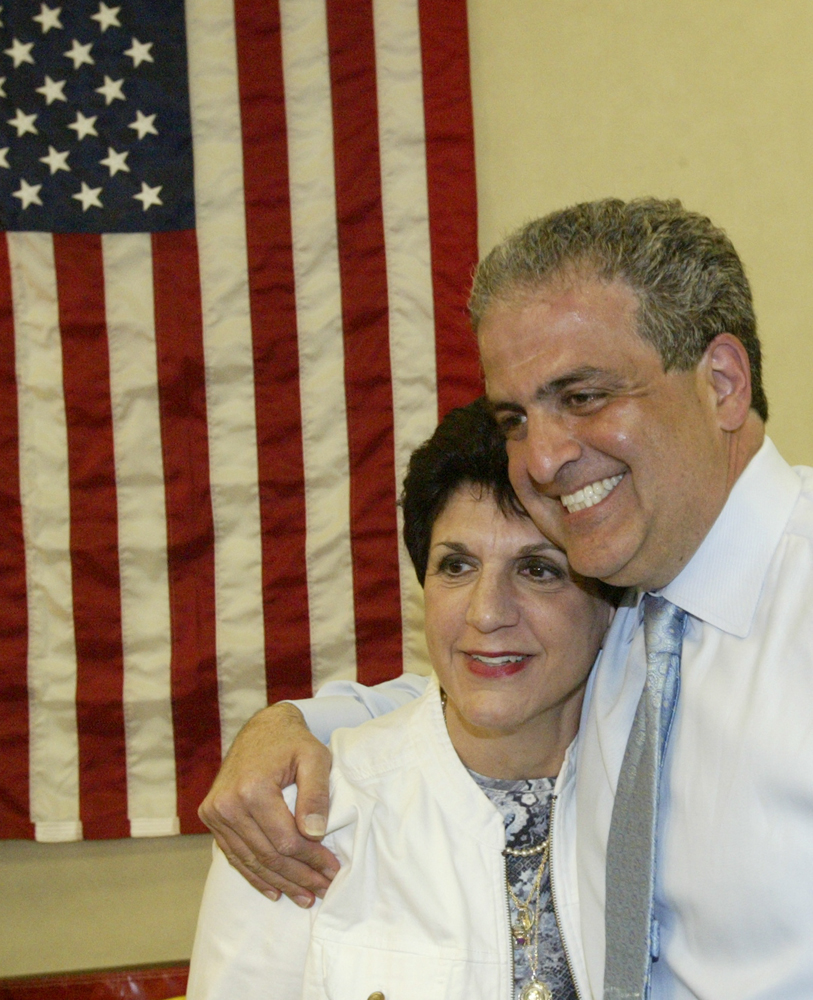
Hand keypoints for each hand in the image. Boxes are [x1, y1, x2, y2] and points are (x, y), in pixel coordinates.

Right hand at [198, 701, 338, 906]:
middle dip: (299, 876)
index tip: (333, 870)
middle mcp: (227, 803)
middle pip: (268, 855)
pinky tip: (274, 890)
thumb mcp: (315, 758)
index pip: (286, 840)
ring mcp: (215, 812)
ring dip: (279, 882)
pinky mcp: (211, 816)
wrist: (262, 728)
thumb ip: (317, 794)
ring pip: (251, 860)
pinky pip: (234, 854)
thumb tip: (315, 834)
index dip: (312, 860)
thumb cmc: (293, 742)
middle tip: (323, 890)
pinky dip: (255, 875)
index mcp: (253, 789)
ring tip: (304, 897)